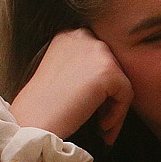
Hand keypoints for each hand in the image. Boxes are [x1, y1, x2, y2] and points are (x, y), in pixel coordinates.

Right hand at [10, 28, 132, 144]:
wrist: (34, 119)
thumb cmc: (46, 103)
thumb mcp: (63, 71)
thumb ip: (86, 66)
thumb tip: (115, 79)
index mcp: (70, 35)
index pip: (101, 58)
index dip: (101, 86)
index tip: (94, 106)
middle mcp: (83, 37)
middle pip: (114, 69)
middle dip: (110, 97)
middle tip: (102, 119)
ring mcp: (97, 51)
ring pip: (122, 83)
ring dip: (116, 108)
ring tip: (103, 126)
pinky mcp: (108, 71)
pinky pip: (126, 95)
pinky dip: (118, 114)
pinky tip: (101, 125)